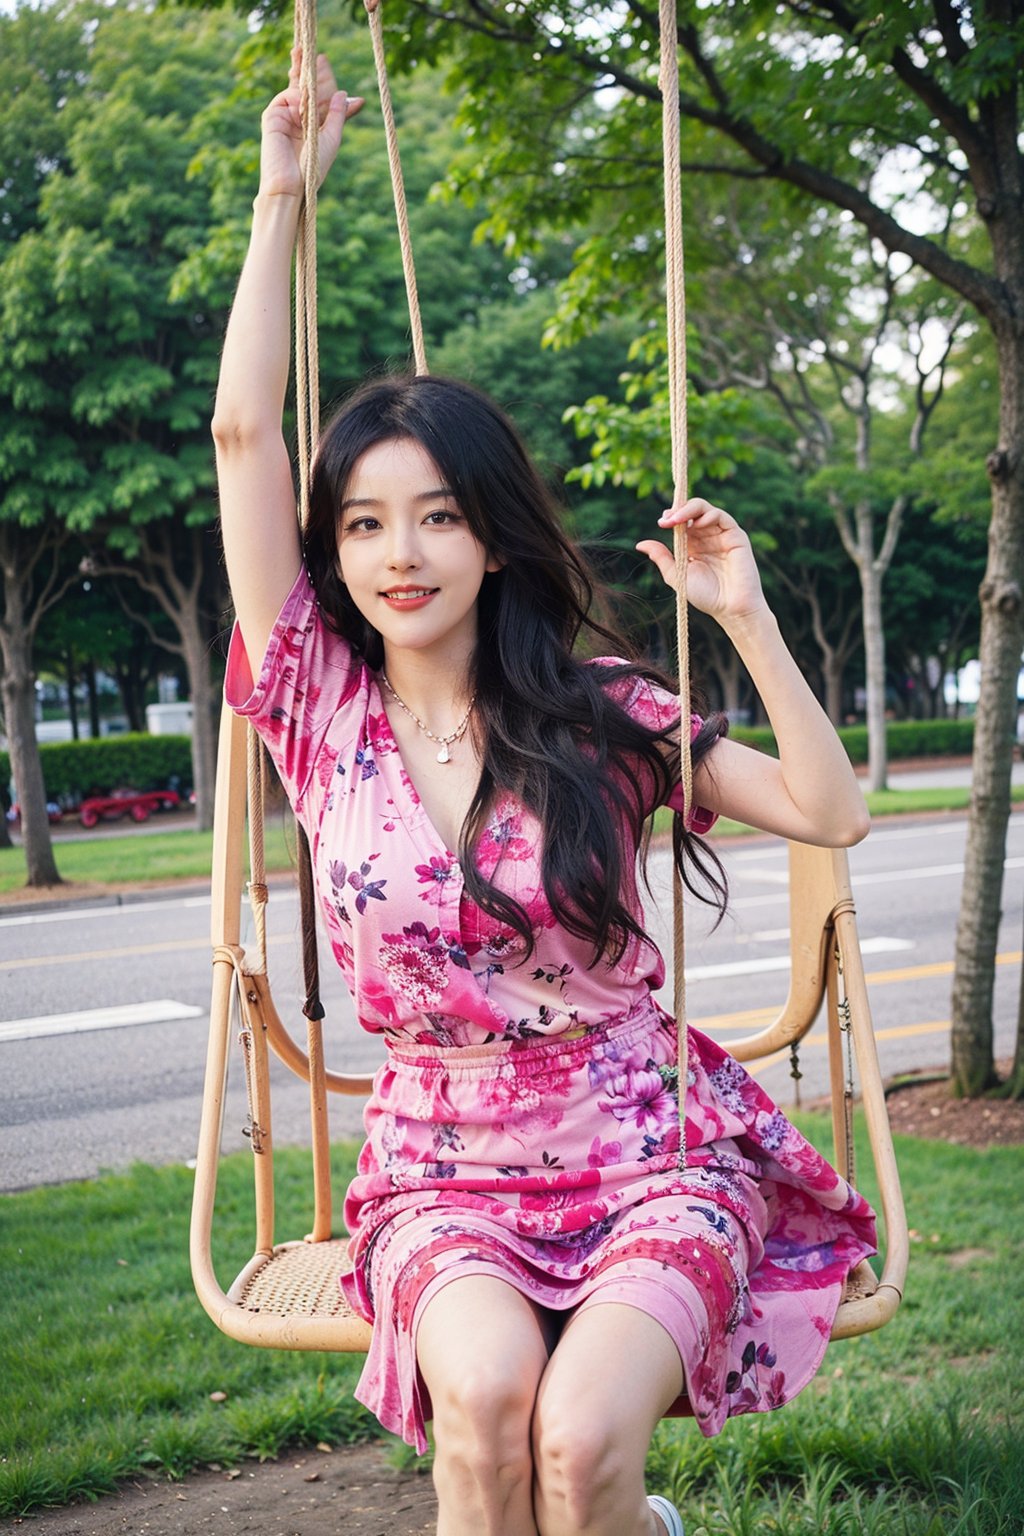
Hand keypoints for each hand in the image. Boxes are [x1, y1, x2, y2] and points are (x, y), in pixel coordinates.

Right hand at [258, 49, 363, 199]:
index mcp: (311, 124)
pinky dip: (296, 97)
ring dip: (308, 82)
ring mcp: (284, 116)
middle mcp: (297, 118)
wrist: (292, 184)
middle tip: (319, 54)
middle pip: (303, 87)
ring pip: (296, 89)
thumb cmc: (313, 168)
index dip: (324, 81)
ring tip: (318, 72)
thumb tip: (345, 93)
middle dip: (310, 70)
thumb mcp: (332, 138)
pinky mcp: (272, 117)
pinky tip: (304, 104)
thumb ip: (338, 115)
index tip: (328, 64)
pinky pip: (286, 97)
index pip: (317, 96)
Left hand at [636, 498, 767, 625]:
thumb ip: (661, 558)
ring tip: (676, 520)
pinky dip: (708, 515)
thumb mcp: (677, 575)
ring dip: (689, 510)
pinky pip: (722, 517)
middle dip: (678, 510)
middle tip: (666, 519)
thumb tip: (639, 544)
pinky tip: (696, 524)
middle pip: (692, 511)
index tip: (662, 522)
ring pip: (705, 509)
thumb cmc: (705, 595)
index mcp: (692, 545)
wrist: (729, 608)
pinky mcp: (736, 535)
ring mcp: (721, 534)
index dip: (672, 517)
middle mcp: (707, 536)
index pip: (681, 522)